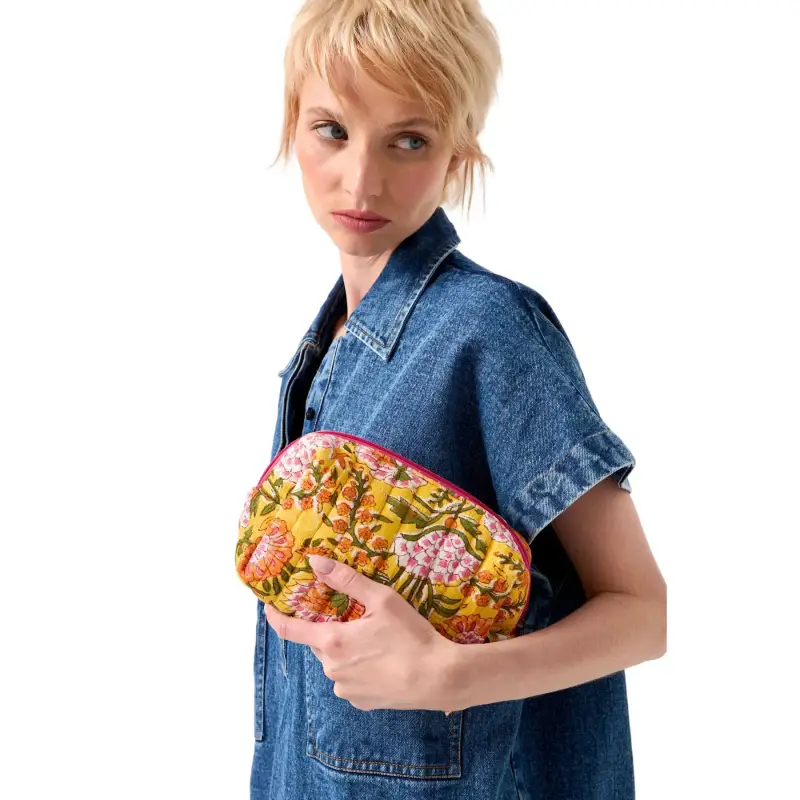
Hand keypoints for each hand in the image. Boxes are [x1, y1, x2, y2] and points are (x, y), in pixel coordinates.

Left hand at [263, 555, 461, 712]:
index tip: (269, 606)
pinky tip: (383, 661)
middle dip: (329, 630)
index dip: (275, 616)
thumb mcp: (382, 600)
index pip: (288, 630)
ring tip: (376, 641)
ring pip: (335, 663)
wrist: (439, 678)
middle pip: (319, 644)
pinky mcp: (361, 703)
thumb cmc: (411, 636)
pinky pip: (350, 680)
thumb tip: (314, 562)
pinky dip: (359, 669)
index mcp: (331, 642)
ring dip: (346, 650)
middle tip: (354, 619)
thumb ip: (346, 580)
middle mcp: (331, 669)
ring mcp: (345, 689)